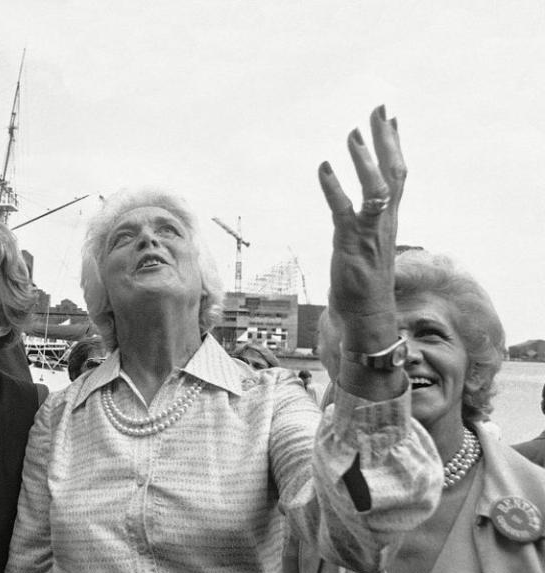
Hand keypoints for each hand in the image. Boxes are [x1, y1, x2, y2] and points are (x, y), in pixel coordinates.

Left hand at [320, 104, 406, 352]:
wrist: (367, 315)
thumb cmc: (364, 280)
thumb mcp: (368, 241)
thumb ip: (368, 218)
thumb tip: (365, 200)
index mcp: (388, 218)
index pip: (397, 174)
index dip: (395, 145)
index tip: (391, 117)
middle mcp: (384, 221)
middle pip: (393, 173)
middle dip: (386, 139)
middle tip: (378, 108)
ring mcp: (369, 232)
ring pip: (376, 190)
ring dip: (364, 161)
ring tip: (353, 134)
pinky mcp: (351, 244)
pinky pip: (344, 212)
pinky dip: (334, 188)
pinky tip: (324, 166)